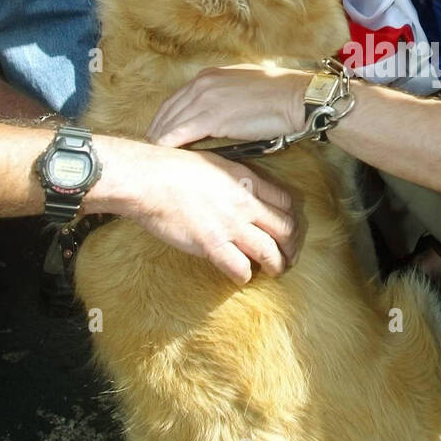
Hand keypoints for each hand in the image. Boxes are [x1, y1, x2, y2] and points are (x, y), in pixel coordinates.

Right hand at [93, 136, 301, 283]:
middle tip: (288, 255)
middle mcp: (245, 204)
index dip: (291, 219)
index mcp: (247, 180)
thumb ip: (232, 178)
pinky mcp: (213, 245)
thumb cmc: (173, 167)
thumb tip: (237, 189)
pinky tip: (241, 277)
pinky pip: (240, 268)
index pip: (286, 202)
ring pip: (270, 252)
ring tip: (274, 272)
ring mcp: (231, 226)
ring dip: (275, 266)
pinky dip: (244, 276)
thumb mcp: (214, 163)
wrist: (149, 179)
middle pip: (286, 230)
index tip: (287, 228)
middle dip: (291, 246)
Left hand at [147, 64, 307, 149]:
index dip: (165, 118)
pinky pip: (182, 133)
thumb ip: (223, 96)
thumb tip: (215, 114)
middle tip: (148, 148)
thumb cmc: (277, 96)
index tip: (159, 132)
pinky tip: (162, 154)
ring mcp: (206, 98)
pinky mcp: (213, 117)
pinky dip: (169, 144)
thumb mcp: (242, 87)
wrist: (296, 98)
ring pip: (171, 123)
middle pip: (168, 110)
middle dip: (156, 130)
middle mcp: (203, 83)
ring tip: (153, 157)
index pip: (176, 99)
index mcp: (209, 76)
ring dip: (160, 140)